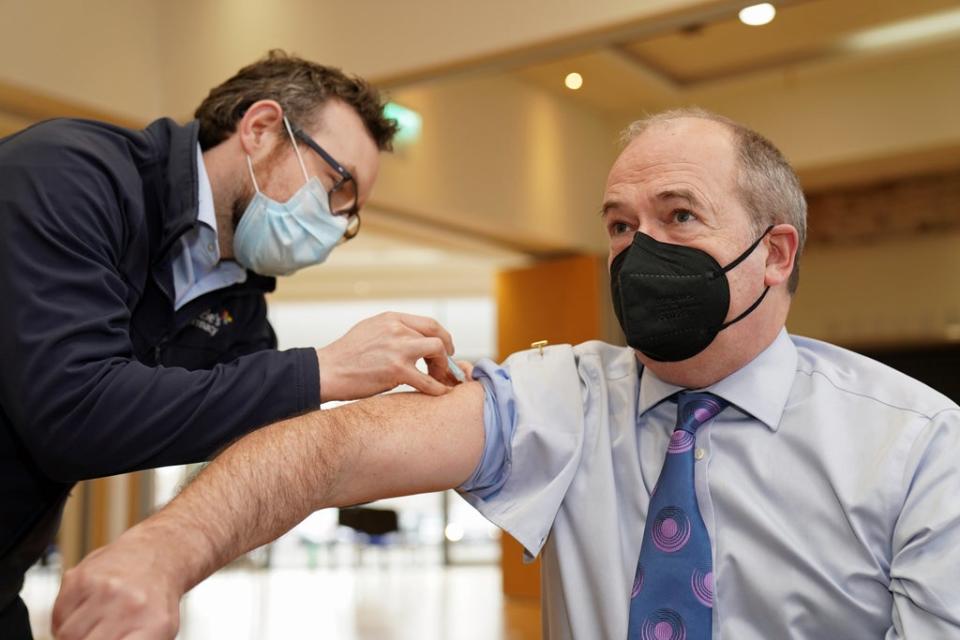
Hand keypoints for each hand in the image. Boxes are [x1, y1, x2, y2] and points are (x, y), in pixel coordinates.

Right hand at [52, 529, 183, 639]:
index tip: (102, 639)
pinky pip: (58, 615)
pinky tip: (85, 611)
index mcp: (154, 626)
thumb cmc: (155, 599)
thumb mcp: (159, 633)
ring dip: (75, 637)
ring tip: (93, 626)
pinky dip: (65, 620)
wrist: (157, 554)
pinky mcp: (81, 577)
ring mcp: (104, 588)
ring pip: (68, 635)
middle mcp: (129, 605)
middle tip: (95, 635)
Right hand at [316, 312, 459, 401]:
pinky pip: (428, 380)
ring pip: (437, 351)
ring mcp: (398, 349)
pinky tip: (439, 393)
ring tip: (438, 378)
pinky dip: (437, 388)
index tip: (444, 349)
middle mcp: (397, 329)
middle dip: (446, 352)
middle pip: (437, 336)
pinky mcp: (397, 370)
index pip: (430, 323)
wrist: (327, 371)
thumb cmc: (346, 355)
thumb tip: (412, 337)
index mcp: (392, 319)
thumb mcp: (369, 329)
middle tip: (444, 366)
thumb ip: (392, 330)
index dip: (443, 337)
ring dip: (443, 367)